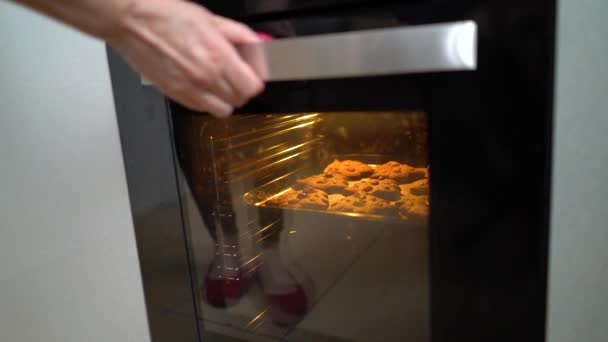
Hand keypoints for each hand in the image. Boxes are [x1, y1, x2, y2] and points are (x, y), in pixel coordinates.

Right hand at [108, 0, 264, 117]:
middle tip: (237, 76)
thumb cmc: (166, 16)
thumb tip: (255, 45)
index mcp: (218, 56)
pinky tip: (202, 85)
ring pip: (223, 111)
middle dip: (242, 89)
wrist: (131, 22)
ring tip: (220, 83)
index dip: (255, 80)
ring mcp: (190, 90)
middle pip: (240, 100)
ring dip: (226, 100)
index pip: (252, 87)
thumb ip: (239, 35)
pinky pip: (202, 109)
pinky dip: (207, 102)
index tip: (252, 72)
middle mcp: (206, 78)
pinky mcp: (176, 96)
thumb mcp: (211, 19)